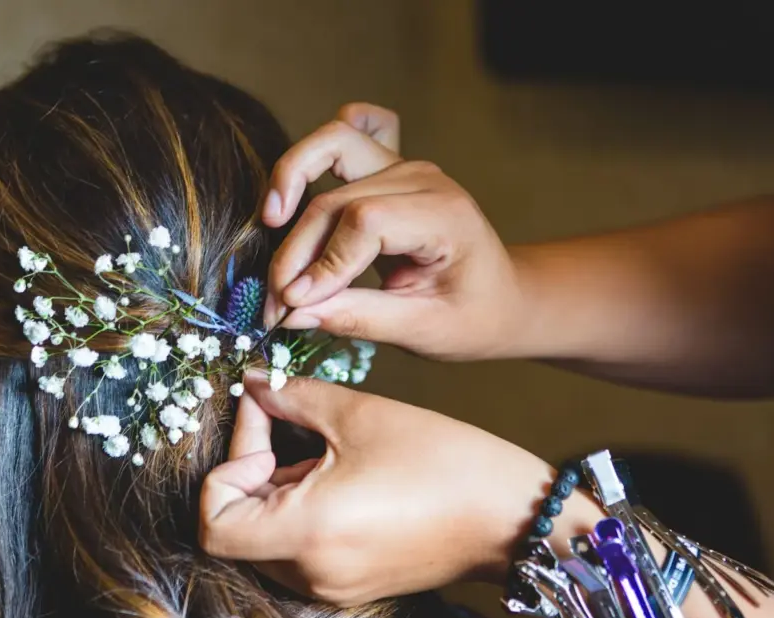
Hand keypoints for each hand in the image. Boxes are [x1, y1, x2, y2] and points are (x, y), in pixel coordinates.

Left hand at [198, 373, 603, 605]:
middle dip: (251, 469)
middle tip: (285, 421)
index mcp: (307, 534)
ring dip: (277, 489)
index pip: (213, 524)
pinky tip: (340, 475)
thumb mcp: (359, 414)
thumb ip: (291, 397)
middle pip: (239, 529)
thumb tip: (253, 384)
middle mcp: (312, 574)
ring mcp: (333, 587)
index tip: (262, 428)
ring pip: (268, 538)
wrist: (513, 515)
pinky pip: (301, 550)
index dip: (224, 471)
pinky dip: (302, 511)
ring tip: (321, 449)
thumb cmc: (444, 461)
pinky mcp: (352, 585)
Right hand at [262, 103, 531, 360]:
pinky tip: (299, 183)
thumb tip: (294, 312)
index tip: (294, 306)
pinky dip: (321, 148)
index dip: (322, 264)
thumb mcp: (424, 331)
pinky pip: (351, 131)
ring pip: (333, 147)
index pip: (364, 223)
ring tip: (270, 221)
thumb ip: (359, 318)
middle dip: (296, 252)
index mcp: (445, 216)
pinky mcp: (388, 168)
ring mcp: (405, 166)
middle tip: (276, 305)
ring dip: (293, 178)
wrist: (503, 299)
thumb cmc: (474, 317)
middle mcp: (423, 179)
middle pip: (336, 199)